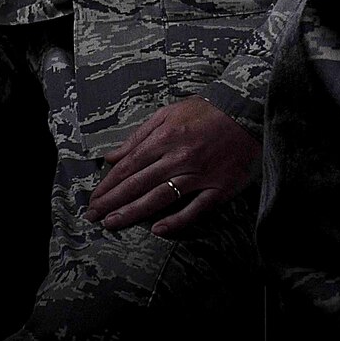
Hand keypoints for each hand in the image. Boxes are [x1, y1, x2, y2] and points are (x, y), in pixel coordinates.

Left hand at [86, 96, 259, 237]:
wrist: (246, 111)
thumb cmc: (206, 111)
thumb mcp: (168, 113)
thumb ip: (139, 136)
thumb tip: (111, 157)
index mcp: (165, 138)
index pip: (129, 166)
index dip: (109, 184)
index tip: (94, 199)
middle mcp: (179, 157)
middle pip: (139, 184)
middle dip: (113, 201)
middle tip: (93, 217)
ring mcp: (199, 174)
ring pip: (161, 197)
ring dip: (134, 212)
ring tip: (113, 223)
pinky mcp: (219, 187)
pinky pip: (196, 208)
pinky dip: (177, 220)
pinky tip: (158, 230)